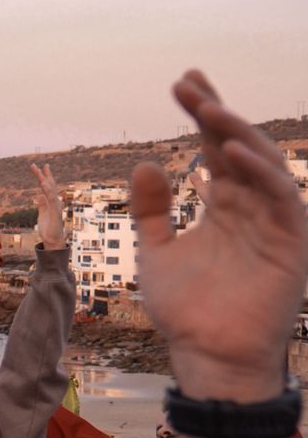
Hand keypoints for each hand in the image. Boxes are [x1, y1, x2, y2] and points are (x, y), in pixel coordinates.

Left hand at [30, 163, 65, 250]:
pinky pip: (51, 200)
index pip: (46, 187)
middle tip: (34, 165)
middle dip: (42, 175)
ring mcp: (55, 206)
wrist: (53, 240)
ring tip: (39, 172)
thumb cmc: (48, 228)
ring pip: (50, 191)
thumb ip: (42, 205)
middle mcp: (54, 201)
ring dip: (45, 181)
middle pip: (48, 185)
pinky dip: (48, 192)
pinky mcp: (55, 212)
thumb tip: (39, 196)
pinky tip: (44, 186)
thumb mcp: (42, 214)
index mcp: (50, 202)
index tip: (38, 167)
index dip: (42, 177)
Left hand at [132, 70, 307, 400]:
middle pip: (238, 147)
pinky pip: (280, 197)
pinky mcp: (291, 240)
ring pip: (262, 165)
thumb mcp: (157, 252)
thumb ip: (151, 211)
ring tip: (209, 109)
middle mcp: (252, 207)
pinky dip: (258, 173)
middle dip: (216, 112)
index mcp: (225, 207)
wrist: (208, 354)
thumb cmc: (186, 310)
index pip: (214, 149)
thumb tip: (146, 164)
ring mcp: (273, 222)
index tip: (182, 83)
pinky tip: (230, 153)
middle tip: (190, 83)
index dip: (201, 115)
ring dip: (236, 134)